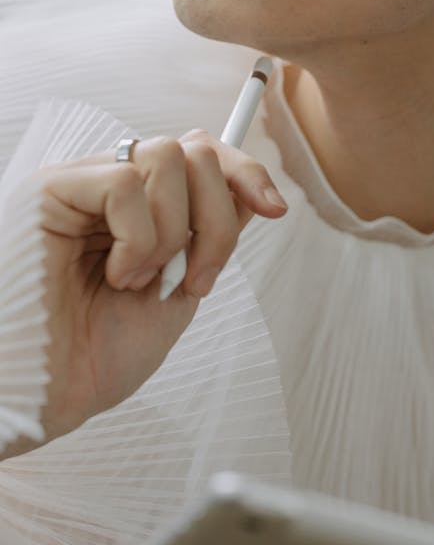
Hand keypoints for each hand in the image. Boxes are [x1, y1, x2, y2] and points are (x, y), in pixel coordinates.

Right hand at [21, 130, 286, 445]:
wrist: (47, 394)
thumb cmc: (96, 358)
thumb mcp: (174, 295)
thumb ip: (204, 241)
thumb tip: (249, 194)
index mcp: (138, 212)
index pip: (201, 156)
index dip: (245, 173)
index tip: (274, 210)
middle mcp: (108, 189)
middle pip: (195, 150)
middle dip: (217, 220)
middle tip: (193, 280)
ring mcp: (79, 185)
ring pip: (166, 155)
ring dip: (174, 231)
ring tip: (139, 282)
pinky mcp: (49, 191)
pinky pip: (126, 181)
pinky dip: (139, 238)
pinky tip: (114, 276)